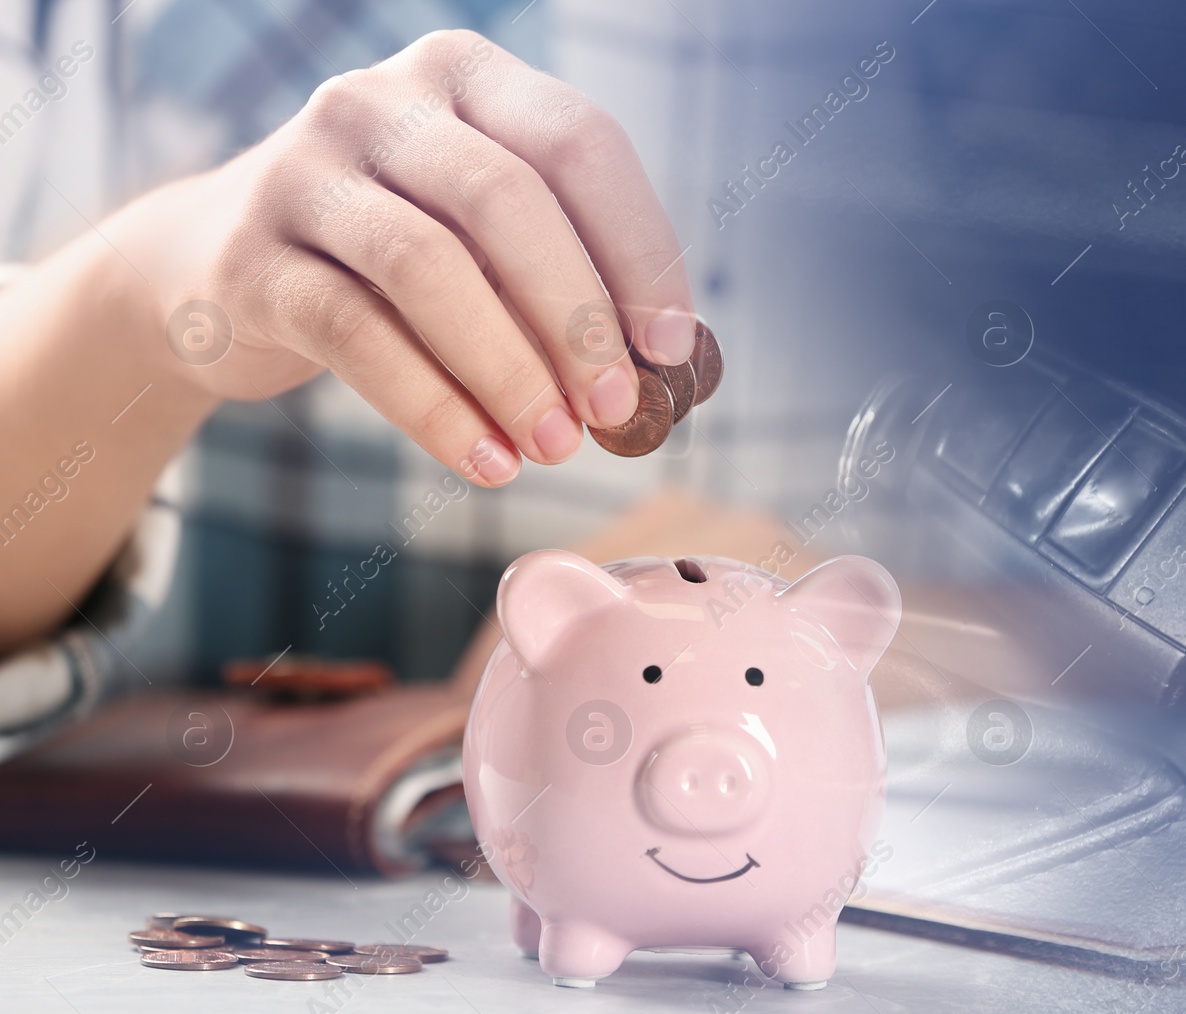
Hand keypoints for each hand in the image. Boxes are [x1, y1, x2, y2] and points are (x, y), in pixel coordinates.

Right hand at [112, 29, 695, 485]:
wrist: (211, 270)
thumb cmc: (391, 259)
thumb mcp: (481, 238)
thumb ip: (560, 276)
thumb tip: (659, 371)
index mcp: (462, 76)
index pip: (578, 142)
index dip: (638, 248)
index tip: (671, 346)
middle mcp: (377, 102)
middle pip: (505, 200)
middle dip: (577, 318)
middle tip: (616, 410)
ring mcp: (303, 171)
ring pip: (428, 267)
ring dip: (510, 371)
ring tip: (555, 447)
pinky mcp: (250, 258)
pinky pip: (356, 336)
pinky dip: (435, 409)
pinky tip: (485, 462)